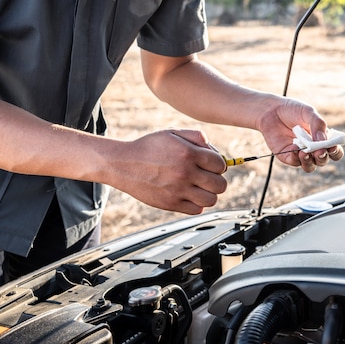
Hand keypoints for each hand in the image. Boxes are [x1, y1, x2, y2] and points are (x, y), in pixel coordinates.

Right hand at [106, 129, 227, 213]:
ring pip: (211, 200)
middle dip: (217, 180)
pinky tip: (189, 194)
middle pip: (220, 185)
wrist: (124, 164)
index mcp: (188, 154)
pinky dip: (197, 204)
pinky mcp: (170, 203)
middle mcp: (185, 173)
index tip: (212, 165)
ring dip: (209, 193)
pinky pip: (196, 210)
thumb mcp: (173, 133)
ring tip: (200, 187)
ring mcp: (178, 190)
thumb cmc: (148, 148)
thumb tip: (214, 151)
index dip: (219, 165)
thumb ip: (197, 137)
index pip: (220, 164)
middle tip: (208, 177)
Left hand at [256, 97, 343, 172]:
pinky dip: (296, 158)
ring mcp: (300, 154)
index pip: (334, 151)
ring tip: (305, 152)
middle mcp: (313, 149)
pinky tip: (295, 149)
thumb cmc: (292, 110)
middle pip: (323, 160)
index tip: (332, 147)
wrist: (271, 110)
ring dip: (310, 161)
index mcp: (322, 139)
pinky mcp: (287, 156)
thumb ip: (318, 124)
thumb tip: (323, 139)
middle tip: (319, 151)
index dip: (336, 151)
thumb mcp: (308, 112)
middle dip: (323, 157)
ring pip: (310, 166)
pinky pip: (295, 162)